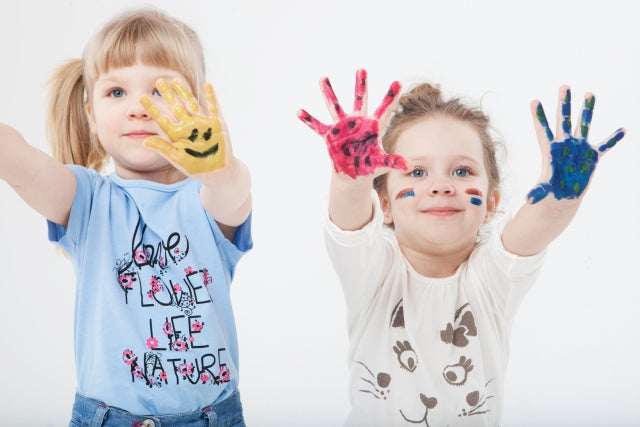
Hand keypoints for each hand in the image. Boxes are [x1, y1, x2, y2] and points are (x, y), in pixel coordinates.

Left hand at [140, 79, 226, 174]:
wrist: (217, 172)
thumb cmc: (196, 167)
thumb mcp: (177, 159)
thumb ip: (163, 148)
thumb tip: (144, 141)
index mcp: (177, 134)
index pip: (161, 118)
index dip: (152, 108)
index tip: (142, 97)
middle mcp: (188, 126)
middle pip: (175, 107)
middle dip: (167, 94)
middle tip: (158, 81)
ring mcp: (202, 124)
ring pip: (191, 104)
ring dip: (184, 92)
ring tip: (176, 80)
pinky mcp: (217, 124)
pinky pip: (213, 108)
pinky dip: (211, 96)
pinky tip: (207, 85)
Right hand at [297, 69, 406, 178]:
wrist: (353, 174)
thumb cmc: (369, 165)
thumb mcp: (382, 164)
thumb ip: (394, 161)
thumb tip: (410, 165)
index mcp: (372, 127)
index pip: (385, 110)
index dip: (391, 97)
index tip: (398, 82)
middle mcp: (357, 122)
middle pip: (360, 100)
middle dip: (361, 85)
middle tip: (362, 69)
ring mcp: (343, 127)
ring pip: (335, 106)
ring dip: (329, 93)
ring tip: (323, 78)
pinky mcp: (330, 135)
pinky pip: (317, 126)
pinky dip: (309, 120)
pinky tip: (299, 111)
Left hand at [527, 86, 624, 203]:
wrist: (564, 196)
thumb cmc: (550, 192)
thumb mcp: (543, 192)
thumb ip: (537, 193)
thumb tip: (528, 200)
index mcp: (550, 150)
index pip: (543, 130)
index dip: (539, 117)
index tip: (534, 101)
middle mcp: (565, 144)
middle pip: (564, 120)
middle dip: (564, 104)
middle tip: (564, 86)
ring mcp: (579, 148)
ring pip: (584, 125)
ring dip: (587, 110)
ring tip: (590, 93)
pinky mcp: (592, 156)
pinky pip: (605, 146)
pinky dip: (613, 139)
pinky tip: (622, 130)